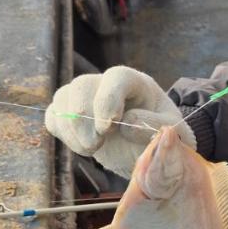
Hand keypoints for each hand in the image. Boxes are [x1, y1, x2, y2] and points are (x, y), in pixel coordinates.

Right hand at [45, 66, 194, 177]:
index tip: (108, 128)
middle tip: (97, 144)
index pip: (116, 77)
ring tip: (91, 149)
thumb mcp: (173, 133)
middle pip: (82, 85)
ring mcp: (87, 98)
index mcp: (136, 83)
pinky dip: (62, 133)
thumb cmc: (163, 137)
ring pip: (63, 98)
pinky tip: (82, 147)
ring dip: (71, 128)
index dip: (108, 100)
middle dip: (84, 119)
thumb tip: (127, 124)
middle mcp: (108, 85)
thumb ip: (156, 127)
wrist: (148, 151)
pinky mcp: (72, 116)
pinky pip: (54, 115)